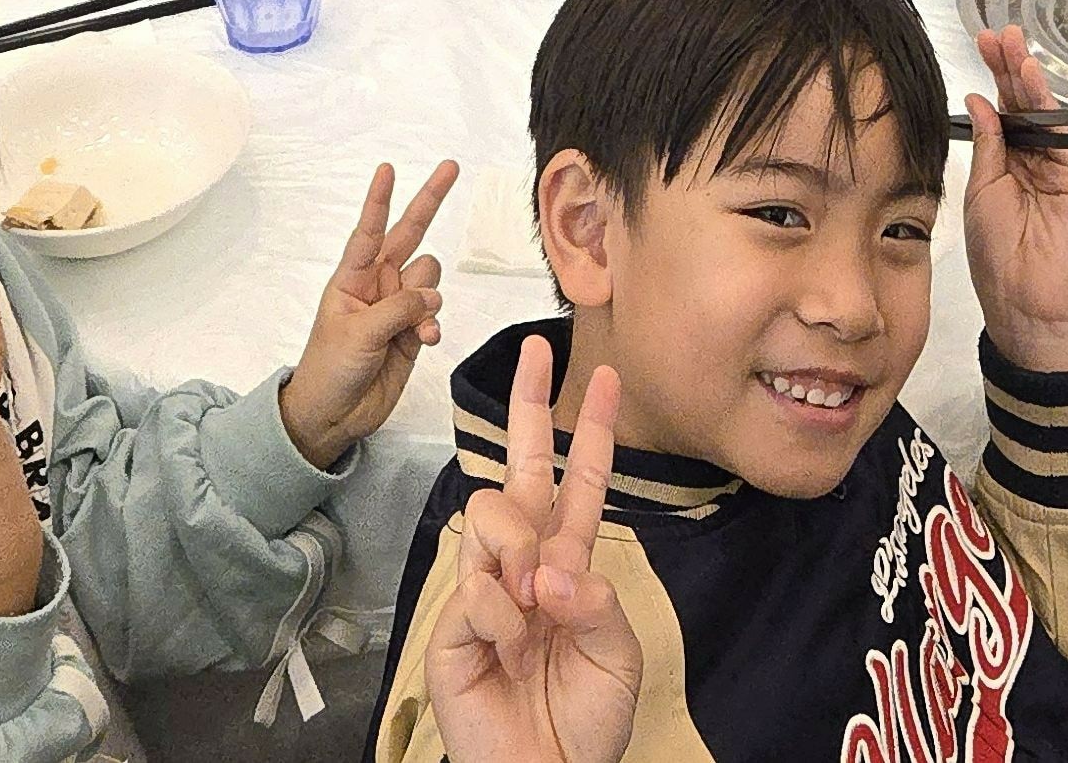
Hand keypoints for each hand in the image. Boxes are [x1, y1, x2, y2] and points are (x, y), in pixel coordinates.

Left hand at [279, 161, 457, 469]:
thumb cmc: (328, 369)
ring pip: (430, 276)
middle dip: (430, 200)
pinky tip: (424, 339)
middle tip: (451, 167)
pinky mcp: (413, 329)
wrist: (333, 415)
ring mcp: (397, 305)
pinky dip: (433, 323)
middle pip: (410, 233)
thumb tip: (431, 296)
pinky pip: (436, 310)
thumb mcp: (357, 334)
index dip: (379, 199)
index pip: (369, 230)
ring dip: (428, 297)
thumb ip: (398, 307)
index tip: (387, 169)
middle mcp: (378, 283)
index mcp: (352, 278)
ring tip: (415, 326)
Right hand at [427, 339, 638, 762]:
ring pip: (492, 516)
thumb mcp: (615, 649)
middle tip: (536, 351)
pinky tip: (511, 651)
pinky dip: (504, 619)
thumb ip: (595, 597)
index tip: (607, 378)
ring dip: (523, 551)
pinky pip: (479, 590)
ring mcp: (485, 590)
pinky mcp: (452, 626)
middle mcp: (524, 564)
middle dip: (527, 404)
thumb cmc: (585, 716)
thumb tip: (550, 566)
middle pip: (518, 470)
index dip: (592, 432)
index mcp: (570, 562)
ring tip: (536, 608)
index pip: (580, 483)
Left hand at [962, 27, 1067, 373]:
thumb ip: (986, 146)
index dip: (992, 78)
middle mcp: (1030, 161)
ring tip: (1014, 46)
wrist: (1023, 300)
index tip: (981, 44)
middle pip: (1022, 105)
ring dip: (1028, 79)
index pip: (999, 112)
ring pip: (1043, 114)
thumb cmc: (994, 254)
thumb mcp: (980, 192)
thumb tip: (977, 100)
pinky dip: (1049, 107)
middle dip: (1010, 68)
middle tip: (997, 33)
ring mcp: (1055, 169)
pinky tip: (1032, 81)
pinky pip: (1063, 136)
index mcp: (1002, 165)